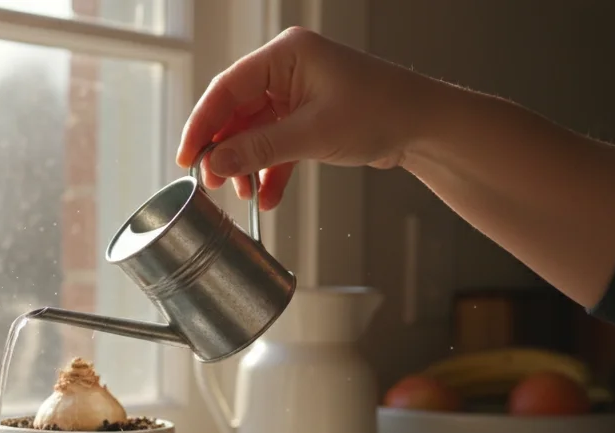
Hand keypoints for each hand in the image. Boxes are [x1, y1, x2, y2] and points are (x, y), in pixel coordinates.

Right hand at [176, 27, 433, 209]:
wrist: (427, 127)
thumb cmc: (381, 112)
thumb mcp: (312, 135)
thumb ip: (258, 150)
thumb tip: (214, 164)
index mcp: (286, 55)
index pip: (227, 89)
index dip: (202, 125)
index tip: (188, 159)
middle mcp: (288, 69)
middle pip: (237, 111)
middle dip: (226, 150)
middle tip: (213, 182)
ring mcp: (298, 93)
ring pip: (255, 131)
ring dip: (247, 165)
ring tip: (243, 193)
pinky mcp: (309, 116)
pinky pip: (277, 143)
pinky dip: (271, 170)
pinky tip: (267, 196)